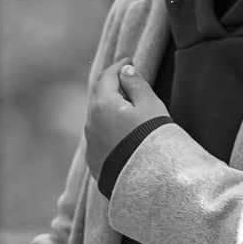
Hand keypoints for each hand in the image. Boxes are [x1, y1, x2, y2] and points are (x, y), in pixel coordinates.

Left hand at [83, 58, 169, 178]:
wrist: (147, 182)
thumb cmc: (152, 139)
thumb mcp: (150, 106)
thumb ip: (137, 85)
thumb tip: (126, 70)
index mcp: (103, 105)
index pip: (107, 77)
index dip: (119, 67)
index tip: (128, 61)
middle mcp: (91, 122)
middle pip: (99, 96)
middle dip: (111, 85)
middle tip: (125, 79)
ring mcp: (90, 143)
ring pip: (97, 117)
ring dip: (108, 107)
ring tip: (124, 105)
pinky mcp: (94, 160)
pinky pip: (98, 136)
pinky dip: (107, 127)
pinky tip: (119, 130)